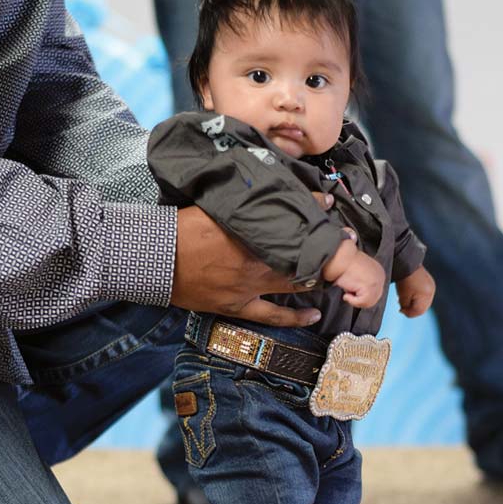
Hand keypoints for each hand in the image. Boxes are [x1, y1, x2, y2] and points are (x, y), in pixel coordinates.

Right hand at [171, 192, 333, 327]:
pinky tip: (315, 314)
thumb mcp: (212, 206)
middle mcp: (255, 261)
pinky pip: (272, 316)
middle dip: (324, 246)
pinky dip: (295, 316)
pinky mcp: (238, 306)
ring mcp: (249, 287)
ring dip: (318, 276)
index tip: (328, 205)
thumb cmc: (181, 227)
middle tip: (346, 238)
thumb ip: (239, 201)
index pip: (289, 221)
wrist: (156, 259)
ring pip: (293, 283)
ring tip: (339, 271)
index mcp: (249, 233)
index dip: (312, 212)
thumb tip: (261, 187)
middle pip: (299, 253)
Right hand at [322, 233, 385, 307]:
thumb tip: (360, 295)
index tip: (352, 291)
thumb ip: (364, 282)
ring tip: (347, 291)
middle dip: (360, 298)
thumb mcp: (358, 272)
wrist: (339, 258)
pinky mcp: (370, 287)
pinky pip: (362, 302)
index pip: (375, 292)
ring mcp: (377, 282)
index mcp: (378, 271)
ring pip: (369, 302)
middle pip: (374, 299)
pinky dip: (352, 301)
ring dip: (355, 300)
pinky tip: (347, 293)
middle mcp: (380, 276)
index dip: (362, 295)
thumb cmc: (343, 263)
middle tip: (349, 292)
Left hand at [396, 265, 435, 316]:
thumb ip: (406, 307)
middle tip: (402, 307)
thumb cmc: (403, 280)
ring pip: (424, 303)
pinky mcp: (430, 284)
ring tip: (405, 300)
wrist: (407, 263)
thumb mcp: (403, 296)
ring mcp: (432, 287)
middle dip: (412, 309)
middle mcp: (431, 291)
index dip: (409, 313)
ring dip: (415, 304)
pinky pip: (425, 296)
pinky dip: (418, 298)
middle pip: (423, 308)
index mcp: (426, 295)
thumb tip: (407, 311)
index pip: (419, 311)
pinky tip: (410, 295)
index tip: (400, 310)